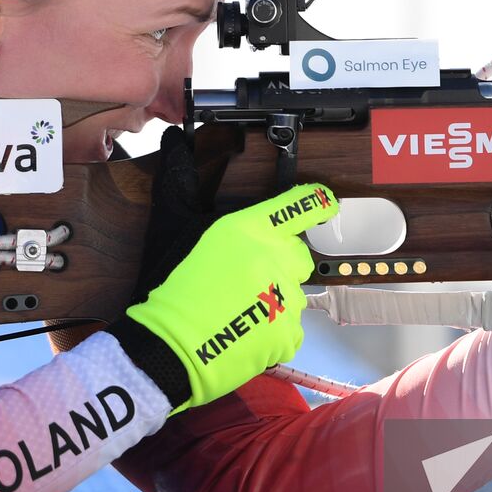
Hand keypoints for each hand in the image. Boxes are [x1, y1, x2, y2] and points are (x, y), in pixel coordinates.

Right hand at [112, 131, 338, 412]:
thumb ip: (178, 182)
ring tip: (236, 309)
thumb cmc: (167, 287)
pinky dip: (271, 330)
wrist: (166, 350)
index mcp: (250, 229)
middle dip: (280, 260)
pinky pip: (289, 327)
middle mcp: (275, 259)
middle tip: (245, 276)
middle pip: (298, 252)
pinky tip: (242, 331)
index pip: (300, 206)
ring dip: (273, 298)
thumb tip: (172, 141)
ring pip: (293, 292)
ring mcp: (285, 299)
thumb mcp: (169, 227)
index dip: (315, 203)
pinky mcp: (287, 334)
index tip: (325, 202)